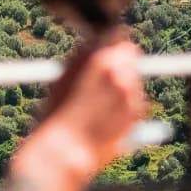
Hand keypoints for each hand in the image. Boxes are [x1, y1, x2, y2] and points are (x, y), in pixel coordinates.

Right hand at [1, 35, 145, 190]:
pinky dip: (127, 105)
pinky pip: (137, 102)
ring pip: (134, 78)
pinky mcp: (136, 115)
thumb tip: (96, 44)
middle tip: (103, 76)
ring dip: (124, 84)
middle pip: (129, 54)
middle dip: (120, 62)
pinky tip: (106, 117)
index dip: (108, 44)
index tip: (102, 52)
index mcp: (99, 58)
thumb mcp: (61, 79)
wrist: (61, 155)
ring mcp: (131, 94)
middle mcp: (120, 72)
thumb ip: (82, 59)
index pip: (115, 35)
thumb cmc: (53, 118)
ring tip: (99, 103)